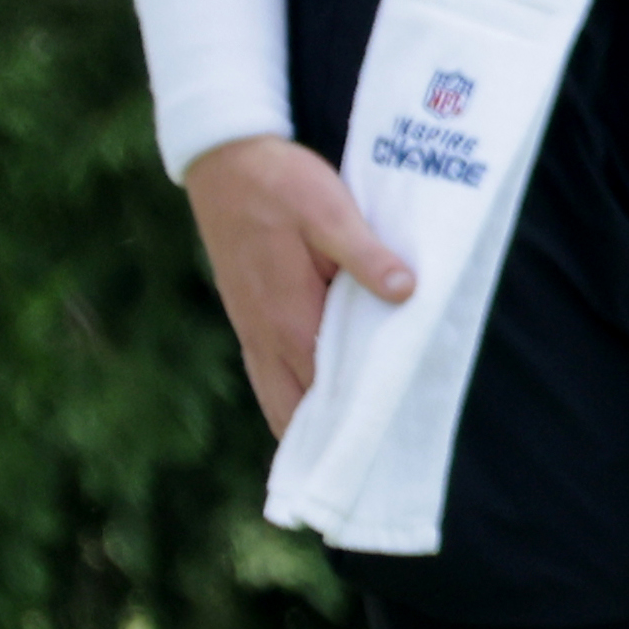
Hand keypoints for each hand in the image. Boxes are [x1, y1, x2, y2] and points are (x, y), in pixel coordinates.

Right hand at [183, 134, 412, 437]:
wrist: (224, 165)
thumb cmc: (280, 185)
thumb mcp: (329, 210)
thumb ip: (364, 254)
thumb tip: (404, 292)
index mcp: (290, 318)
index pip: (324, 392)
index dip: (352, 423)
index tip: (383, 449)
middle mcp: (266, 337)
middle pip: (297, 409)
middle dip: (330, 439)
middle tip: (373, 463)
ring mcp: (251, 330)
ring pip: (277, 398)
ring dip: (306, 424)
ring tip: (345, 451)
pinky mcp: (247, 318)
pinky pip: (267, 375)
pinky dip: (288, 399)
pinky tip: (314, 403)